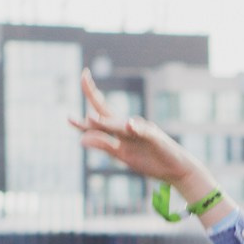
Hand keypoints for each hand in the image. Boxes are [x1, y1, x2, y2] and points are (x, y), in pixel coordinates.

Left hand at [69, 69, 203, 186]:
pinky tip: (129, 126)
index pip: (98, 115)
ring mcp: (141, 130)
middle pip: (106, 111)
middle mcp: (127, 126)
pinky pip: (143, 132)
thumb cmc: (150, 161)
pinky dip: (135, 128)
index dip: (85, 109)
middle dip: (93, 94)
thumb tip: (80, 139)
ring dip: (105, 123)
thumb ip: (104, 146)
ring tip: (89, 118)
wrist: (176, 169)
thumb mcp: (122, 156)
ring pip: (119, 125)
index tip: (68, 107)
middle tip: (83, 75)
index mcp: (118, 130)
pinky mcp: (154, 137)